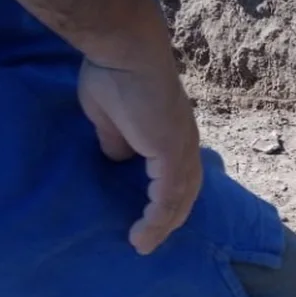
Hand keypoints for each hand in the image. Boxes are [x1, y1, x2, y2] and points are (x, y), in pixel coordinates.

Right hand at [78, 56, 202, 254]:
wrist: (125, 52)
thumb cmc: (114, 74)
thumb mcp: (109, 117)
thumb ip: (118, 140)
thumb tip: (118, 159)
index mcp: (172, 133)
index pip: (178, 173)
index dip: (168, 196)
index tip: (152, 216)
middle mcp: (184, 142)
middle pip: (185, 190)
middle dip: (171, 217)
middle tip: (150, 239)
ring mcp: (181, 147)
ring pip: (180, 198)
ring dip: (163, 225)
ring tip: (143, 245)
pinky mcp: (172, 153)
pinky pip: (168, 196)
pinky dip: (158, 219)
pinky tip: (142, 236)